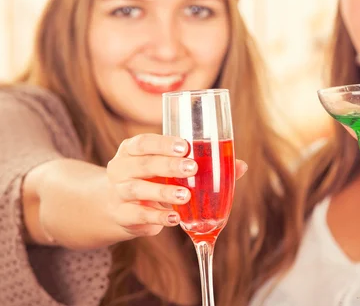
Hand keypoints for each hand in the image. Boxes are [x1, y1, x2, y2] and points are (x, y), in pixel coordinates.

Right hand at [106, 134, 247, 239]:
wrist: (118, 206)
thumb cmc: (153, 179)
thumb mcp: (170, 168)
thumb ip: (203, 165)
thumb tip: (241, 166)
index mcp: (132, 150)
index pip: (144, 142)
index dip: (164, 143)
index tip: (186, 146)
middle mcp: (121, 168)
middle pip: (142, 164)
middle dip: (168, 165)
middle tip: (192, 168)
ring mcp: (118, 192)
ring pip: (137, 189)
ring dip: (163, 192)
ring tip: (185, 196)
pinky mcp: (122, 215)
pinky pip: (138, 215)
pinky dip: (157, 217)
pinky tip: (175, 218)